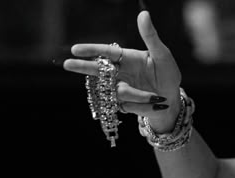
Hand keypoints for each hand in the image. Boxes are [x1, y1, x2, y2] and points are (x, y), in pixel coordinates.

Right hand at [64, 11, 181, 132]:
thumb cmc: (168, 74)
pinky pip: (125, 103)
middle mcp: (120, 72)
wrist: (171, 98)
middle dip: (83, 67)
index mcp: (127, 58)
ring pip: (116, 91)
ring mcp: (120, 87)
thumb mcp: (163, 55)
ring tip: (154, 96)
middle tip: (67, 64)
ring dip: (136, 94)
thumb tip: (143, 14)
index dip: (92, 50)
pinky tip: (151, 102)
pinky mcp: (122, 102)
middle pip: (98, 69)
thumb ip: (151, 37)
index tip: (76, 49)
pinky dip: (139, 103)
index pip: (106, 52)